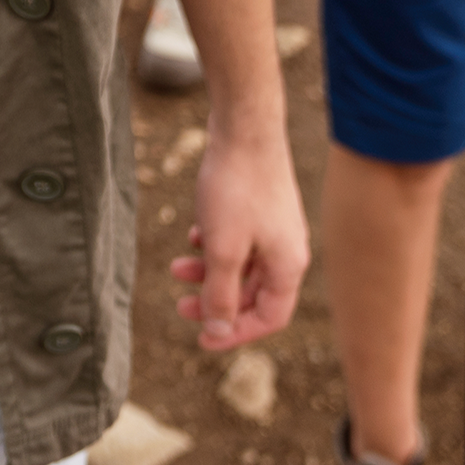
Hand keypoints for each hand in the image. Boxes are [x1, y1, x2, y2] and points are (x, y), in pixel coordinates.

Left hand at [170, 126, 308, 350]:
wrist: (244, 126)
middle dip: (216, 301)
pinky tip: (193, 235)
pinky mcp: (259, 204)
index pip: (268, 318)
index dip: (235, 332)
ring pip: (242, 263)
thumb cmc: (236, 188)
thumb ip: (221, 294)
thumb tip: (217, 331)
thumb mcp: (223, 249)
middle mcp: (287, 248)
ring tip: (176, 267)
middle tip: (180, 304)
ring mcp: (274, 225)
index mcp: (288, 266)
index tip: (201, 338)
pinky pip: (238, 238)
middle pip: (254, 293)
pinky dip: (215, 243)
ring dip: (209, 270)